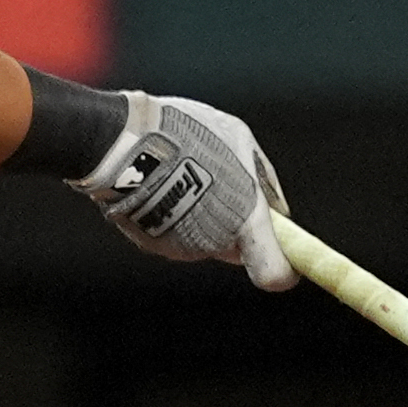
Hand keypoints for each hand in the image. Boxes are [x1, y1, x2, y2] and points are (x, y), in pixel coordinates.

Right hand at [75, 90, 293, 289]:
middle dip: (235, 223)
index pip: (274, 272)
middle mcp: (215, 242)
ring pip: (205, 239)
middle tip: (218, 184)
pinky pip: (174, 234)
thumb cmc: (187, 134)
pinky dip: (173, 216)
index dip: (284, 269)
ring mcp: (181, 247)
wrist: (121, 142)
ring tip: (183, 176)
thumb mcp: (239, 139)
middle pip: (237, 247)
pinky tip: (161, 185)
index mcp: (245, 220)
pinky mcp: (152, 244)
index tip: (286, 259)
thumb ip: (262, 178)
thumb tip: (277, 207)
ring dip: (202, 216)